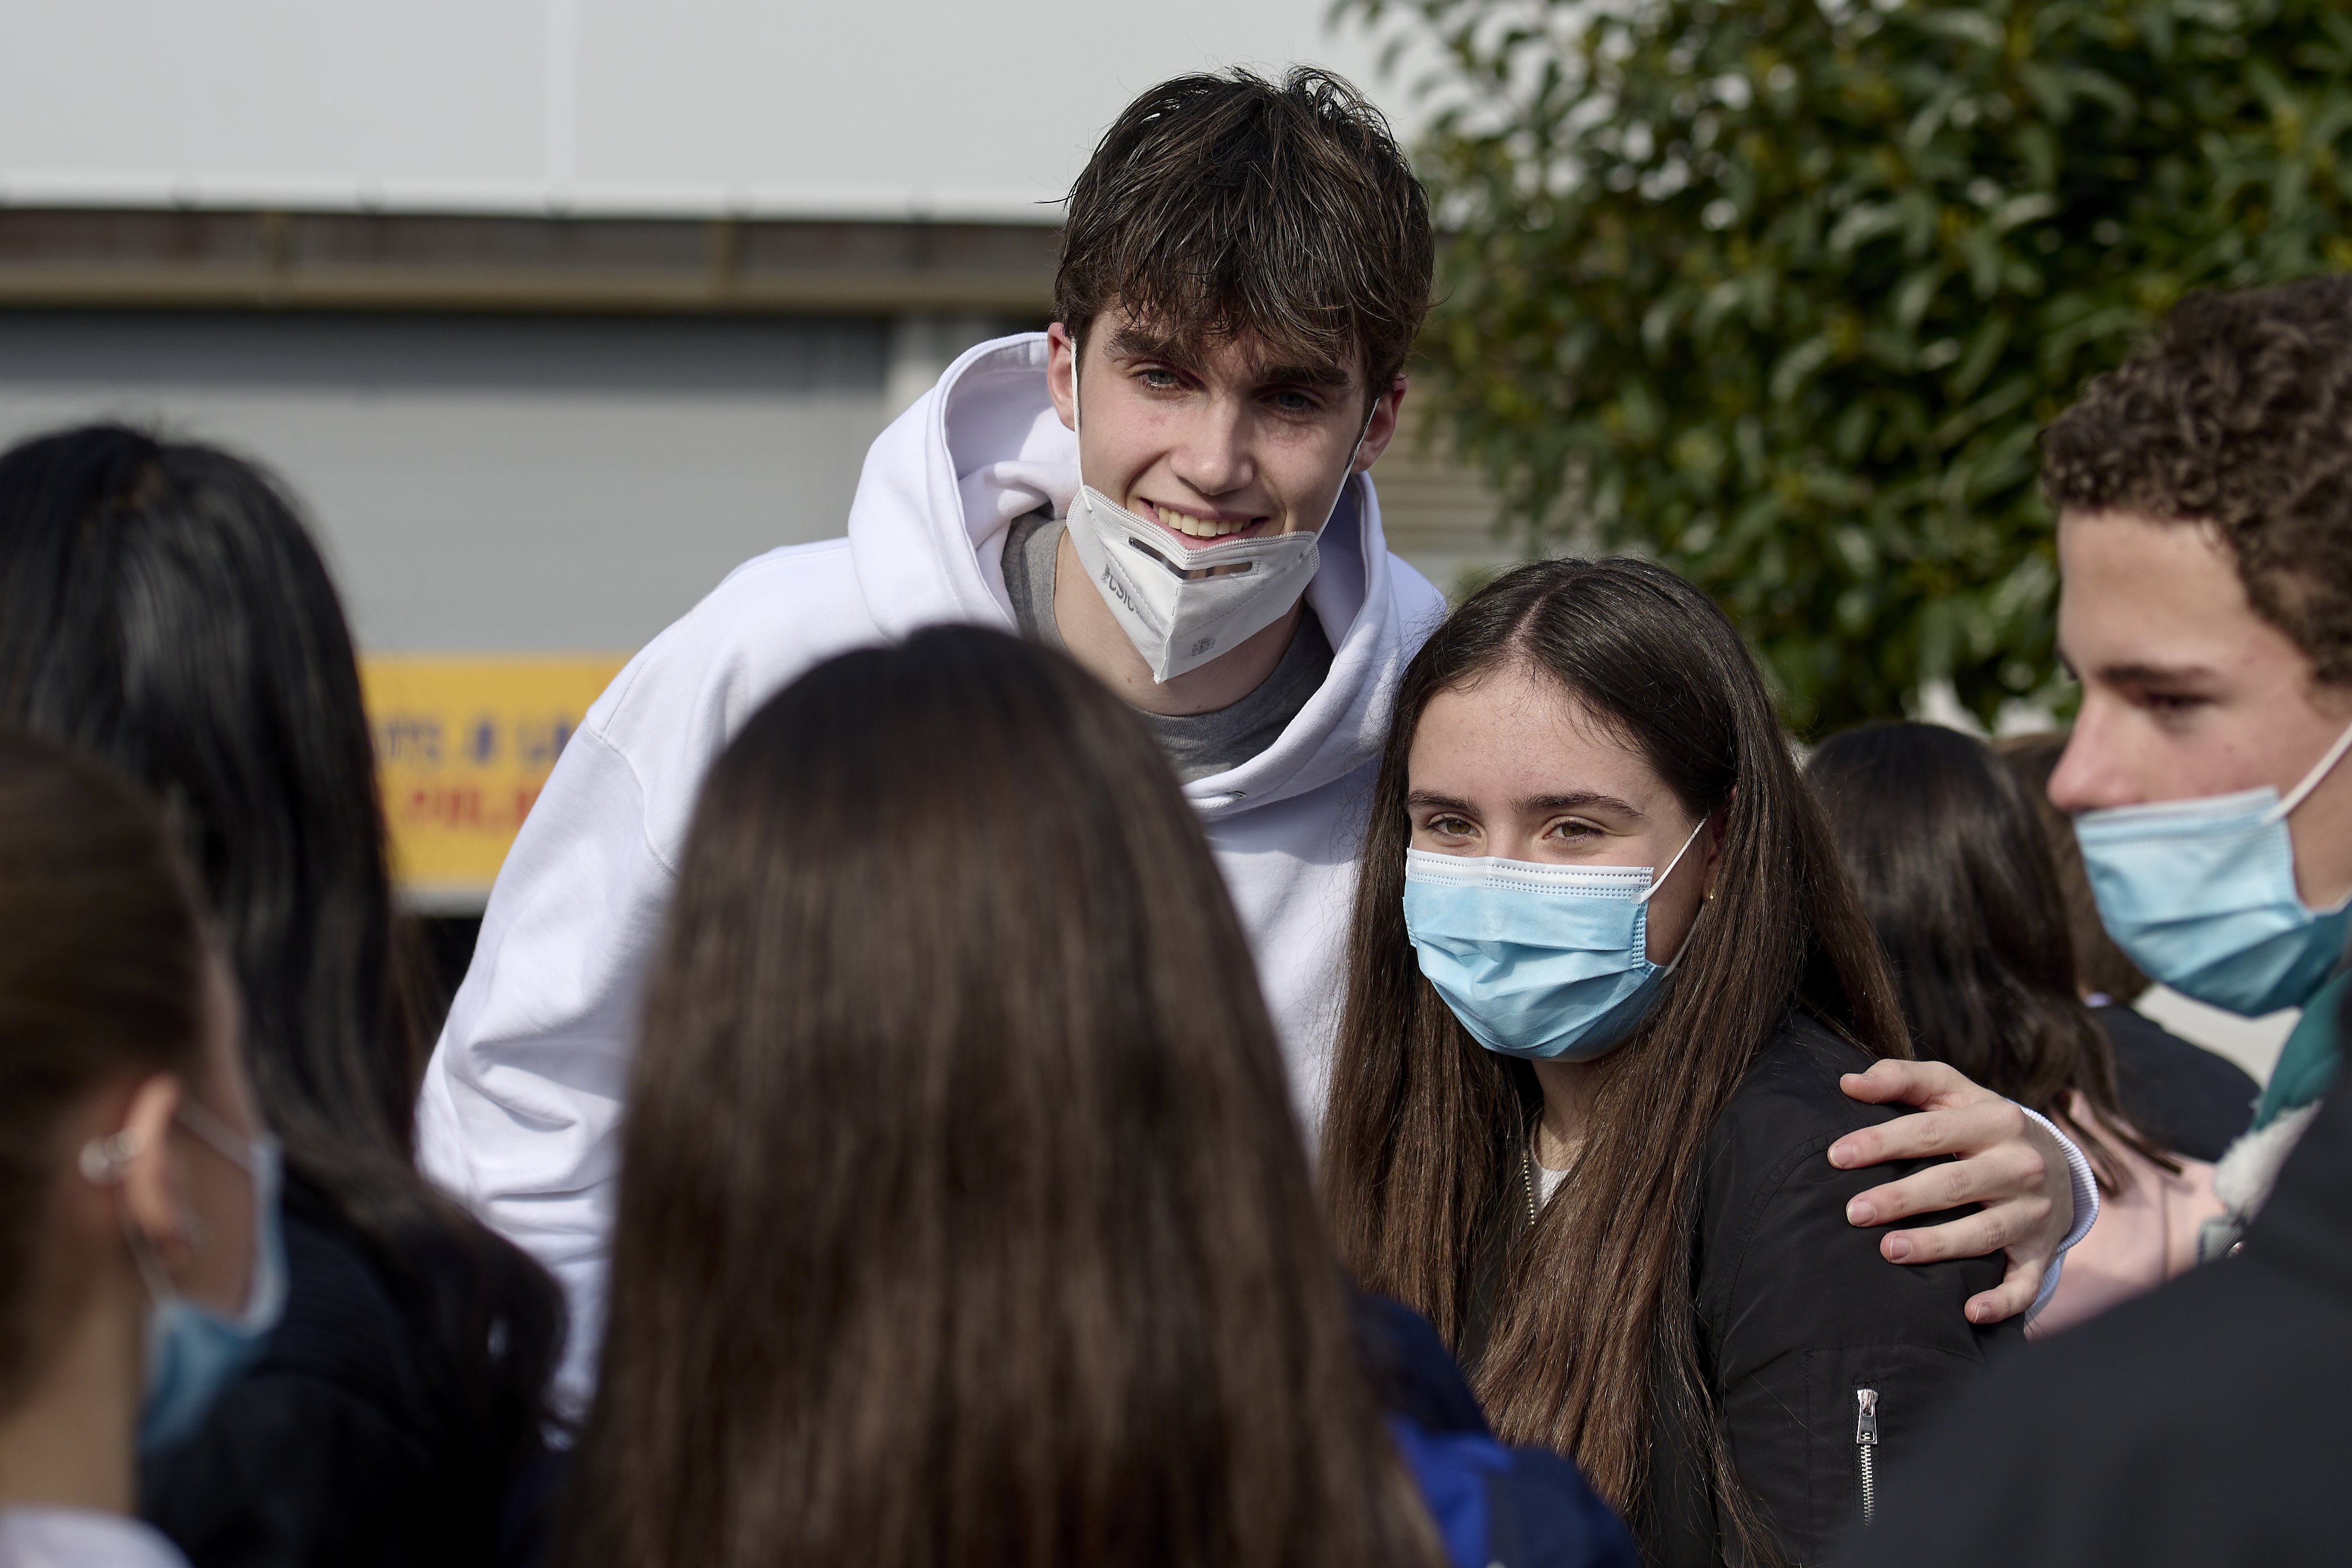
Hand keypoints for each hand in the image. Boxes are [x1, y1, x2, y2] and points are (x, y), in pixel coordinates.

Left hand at [1830, 1059, 2073, 1324]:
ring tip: (1889, 1251)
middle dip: (1901, 1199)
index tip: (1836, 1156)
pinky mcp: (2041, 1251)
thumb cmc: (1983, 1124)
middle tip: (1853, 1213)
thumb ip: (1903, 1079)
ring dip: (1936, 1245)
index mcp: (1996, 1121)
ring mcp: (2034, 1212)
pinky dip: (2002, 1301)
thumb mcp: (1954, 1092)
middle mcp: (2020, 1166)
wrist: (2059, 1164)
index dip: (1882, 1142)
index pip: (1930, 1131)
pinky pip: (2025, 1283)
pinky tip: (1969, 1311)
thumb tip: (1847, 1081)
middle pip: (1954, 1184)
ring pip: (1983, 1233)